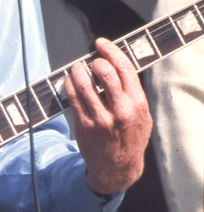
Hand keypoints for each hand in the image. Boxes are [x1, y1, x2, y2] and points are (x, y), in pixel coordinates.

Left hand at [64, 38, 152, 194]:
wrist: (118, 169)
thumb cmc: (130, 137)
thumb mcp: (143, 115)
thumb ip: (133, 92)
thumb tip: (115, 63)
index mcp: (138, 104)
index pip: (124, 68)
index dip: (111, 50)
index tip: (101, 43)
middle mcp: (121, 110)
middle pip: (104, 72)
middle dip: (95, 61)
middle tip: (91, 62)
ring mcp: (101, 119)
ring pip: (84, 83)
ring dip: (77, 70)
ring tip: (76, 69)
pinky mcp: (85, 126)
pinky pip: (72, 97)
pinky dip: (68, 84)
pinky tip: (69, 81)